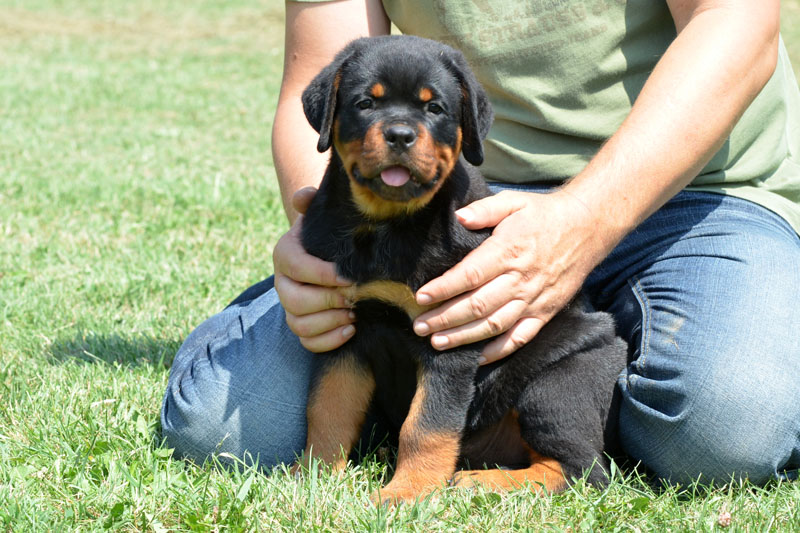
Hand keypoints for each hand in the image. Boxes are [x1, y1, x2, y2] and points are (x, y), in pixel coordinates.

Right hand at [273, 187, 355, 351]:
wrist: (332, 254)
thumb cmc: (330, 234)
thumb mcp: (322, 215)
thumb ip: (312, 201)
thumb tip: (304, 196)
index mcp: (285, 254)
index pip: (296, 266)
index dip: (321, 274)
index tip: (349, 276)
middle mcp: (282, 283)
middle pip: (294, 300)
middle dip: (327, 301)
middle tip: (355, 297)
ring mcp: (290, 307)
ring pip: (299, 324)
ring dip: (330, 322)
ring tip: (355, 313)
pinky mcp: (302, 326)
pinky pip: (307, 342)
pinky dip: (329, 340)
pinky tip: (351, 329)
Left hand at [412, 189, 610, 363]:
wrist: (587, 227)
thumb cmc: (543, 214)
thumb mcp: (513, 202)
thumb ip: (484, 210)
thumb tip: (458, 217)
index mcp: (508, 251)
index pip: (469, 275)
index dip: (443, 289)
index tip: (421, 297)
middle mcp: (520, 279)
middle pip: (476, 305)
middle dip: (444, 318)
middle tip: (419, 326)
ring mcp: (533, 299)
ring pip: (494, 325)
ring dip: (463, 337)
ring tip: (437, 343)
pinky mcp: (545, 312)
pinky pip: (520, 337)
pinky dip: (499, 351)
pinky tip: (477, 358)